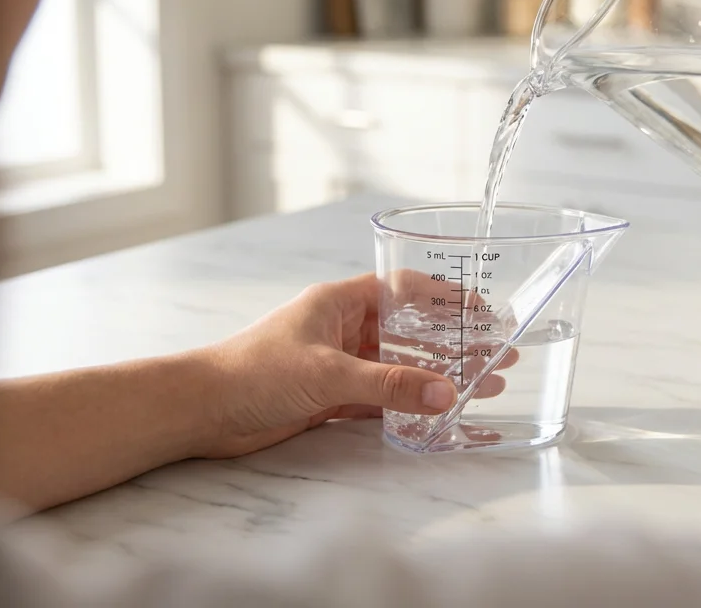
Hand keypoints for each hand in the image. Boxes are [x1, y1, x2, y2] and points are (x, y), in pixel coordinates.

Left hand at [190, 274, 462, 457]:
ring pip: (400, 367)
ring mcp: (338, 363)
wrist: (203, 409)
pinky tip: (438, 411)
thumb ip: (389, 386)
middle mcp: (343, 328)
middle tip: (498, 356)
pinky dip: (409, 404)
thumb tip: (446, 393)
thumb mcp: (328, 374)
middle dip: (454, 343)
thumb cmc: (254, 371)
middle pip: (410, 331)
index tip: (483, 308)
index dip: (444, 296)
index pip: (403, 288)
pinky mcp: (330, 397)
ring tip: (483, 387)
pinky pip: (381, 398)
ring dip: (438, 377)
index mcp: (340, 302)